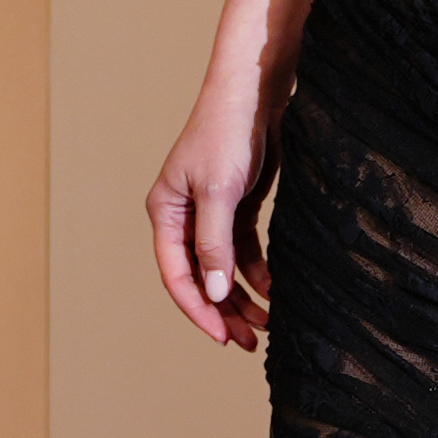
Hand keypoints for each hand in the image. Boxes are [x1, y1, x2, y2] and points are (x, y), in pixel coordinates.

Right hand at [150, 76, 279, 349]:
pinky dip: (255, 272)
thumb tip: (212, 292)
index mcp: (165, 213)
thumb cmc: (227, 134)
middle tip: (250, 342)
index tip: (223, 338)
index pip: (177, 275)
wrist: (254, 94)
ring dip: (240, 297)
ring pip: (222, 268)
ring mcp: (210, 213)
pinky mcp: (237, 206)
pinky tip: (271, 290)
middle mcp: (183, 217)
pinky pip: (242, 250)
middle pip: (200, 277)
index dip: (198, 310)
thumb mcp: (220, 192)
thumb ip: (214, 243)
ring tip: (266, 325)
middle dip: (223, 311)